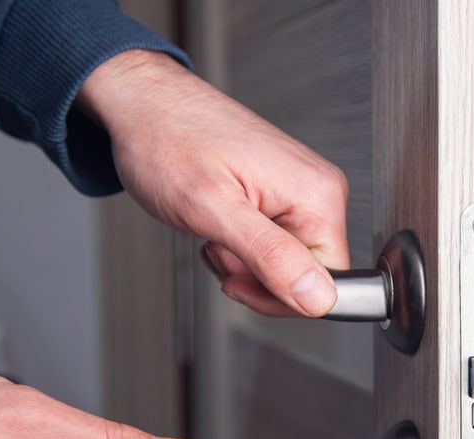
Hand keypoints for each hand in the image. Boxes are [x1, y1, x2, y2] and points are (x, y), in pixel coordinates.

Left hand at [76, 50, 350, 316]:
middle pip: (308, 276)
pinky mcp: (281, 193)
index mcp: (317, 196)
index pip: (329, 284)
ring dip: (244, 264)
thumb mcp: (213, 209)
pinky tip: (218, 224)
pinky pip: (274, 244)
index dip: (280, 297)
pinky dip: (241, 246)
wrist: (143, 104)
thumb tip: (319, 298)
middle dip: (257, 278)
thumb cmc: (167, 140)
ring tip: (213, 230)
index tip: (237, 279)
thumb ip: (271, 257)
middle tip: (218, 246)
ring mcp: (300, 191)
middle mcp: (319, 191)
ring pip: (287, 263)